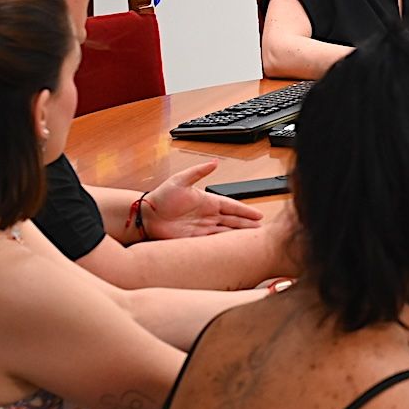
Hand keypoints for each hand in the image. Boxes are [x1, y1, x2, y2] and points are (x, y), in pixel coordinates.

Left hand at [142, 161, 263, 239]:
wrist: (147, 215)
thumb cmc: (162, 196)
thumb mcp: (180, 180)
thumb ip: (199, 172)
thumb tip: (214, 162)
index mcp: (208, 200)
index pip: (232, 206)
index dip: (246, 211)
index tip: (258, 215)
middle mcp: (208, 214)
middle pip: (233, 220)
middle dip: (247, 224)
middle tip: (261, 230)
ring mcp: (203, 226)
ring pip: (226, 231)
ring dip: (238, 234)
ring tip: (252, 239)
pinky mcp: (195, 238)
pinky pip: (214, 241)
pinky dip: (224, 243)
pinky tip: (233, 246)